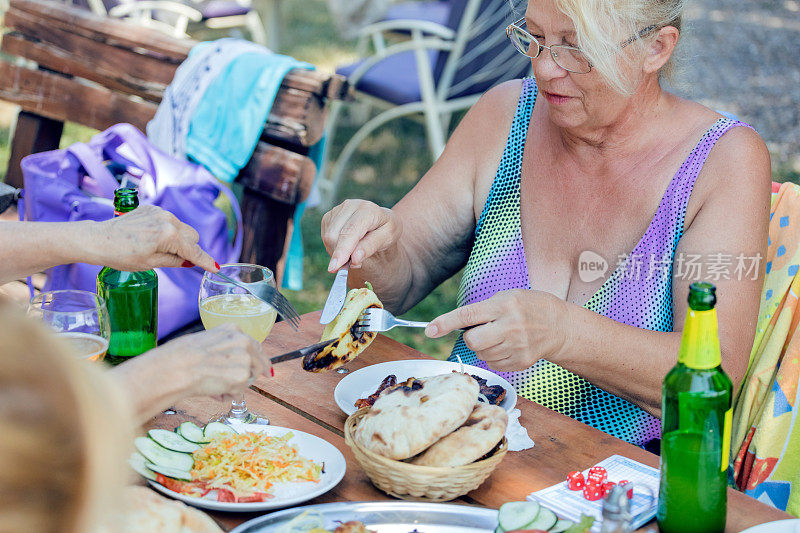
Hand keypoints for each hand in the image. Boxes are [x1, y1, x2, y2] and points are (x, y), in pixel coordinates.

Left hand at [89, 205, 217, 271]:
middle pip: (192, 236)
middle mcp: (168, 220)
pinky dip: (167, 230)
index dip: (205, 261)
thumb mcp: (151, 263)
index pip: (194, 250)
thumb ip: (175, 260)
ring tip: (157, 247)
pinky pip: (169, 221)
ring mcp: (159, 212)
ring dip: (178, 238)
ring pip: (182, 228)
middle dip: (188, 248)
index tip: (216, 268)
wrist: (99, 239)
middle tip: (173, 259)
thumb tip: (190, 261)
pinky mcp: (151, 208)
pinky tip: (150, 237)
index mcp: (169, 235)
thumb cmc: (121, 255)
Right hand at [156, 324, 270, 398]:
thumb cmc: (180, 355)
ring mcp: (245, 359)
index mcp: (233, 330)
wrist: (176, 367)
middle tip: (234, 384)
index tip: (264, 369)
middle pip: (258, 362)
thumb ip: (223, 348)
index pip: (253, 345)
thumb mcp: (205, 340)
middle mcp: (243, 341)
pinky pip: (239, 393)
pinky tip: (213, 392)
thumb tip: (228, 361)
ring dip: (233, 386)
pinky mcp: (242, 377)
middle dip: (250, 375)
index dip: (258, 359)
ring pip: (247, 379)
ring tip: (212, 385)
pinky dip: (227, 395)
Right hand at [321, 199, 401, 271]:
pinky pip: (325, 237)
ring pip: (327, 237)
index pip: (350, 231)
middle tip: (356, 262)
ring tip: (354, 251)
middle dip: (341, 254)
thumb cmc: (385, 230)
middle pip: (334, 235)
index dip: (342, 250)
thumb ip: (371, 247)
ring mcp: (337, 210)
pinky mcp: (329, 216)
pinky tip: (346, 245)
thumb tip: (354, 259)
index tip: (335, 267)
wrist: (380, 220)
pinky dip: (334, 247)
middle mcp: (350, 206)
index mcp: (368, 210)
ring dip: (337, 251)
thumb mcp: (387, 238)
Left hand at [425, 289, 569, 370]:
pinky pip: (492, 364)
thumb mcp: (508, 296)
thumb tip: (456, 326)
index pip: (468, 315)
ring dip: (484, 346)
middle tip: (483, 330)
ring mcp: (517, 347)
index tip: (429, 330)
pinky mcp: (520, 362)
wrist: (559, 326)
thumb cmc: (529, 307)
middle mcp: (511, 326)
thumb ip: (483, 310)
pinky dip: (494, 356)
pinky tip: (508, 346)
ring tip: (501, 335)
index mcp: (505, 305)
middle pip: (472, 341)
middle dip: (470, 337)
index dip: (446, 323)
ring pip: (481, 354)